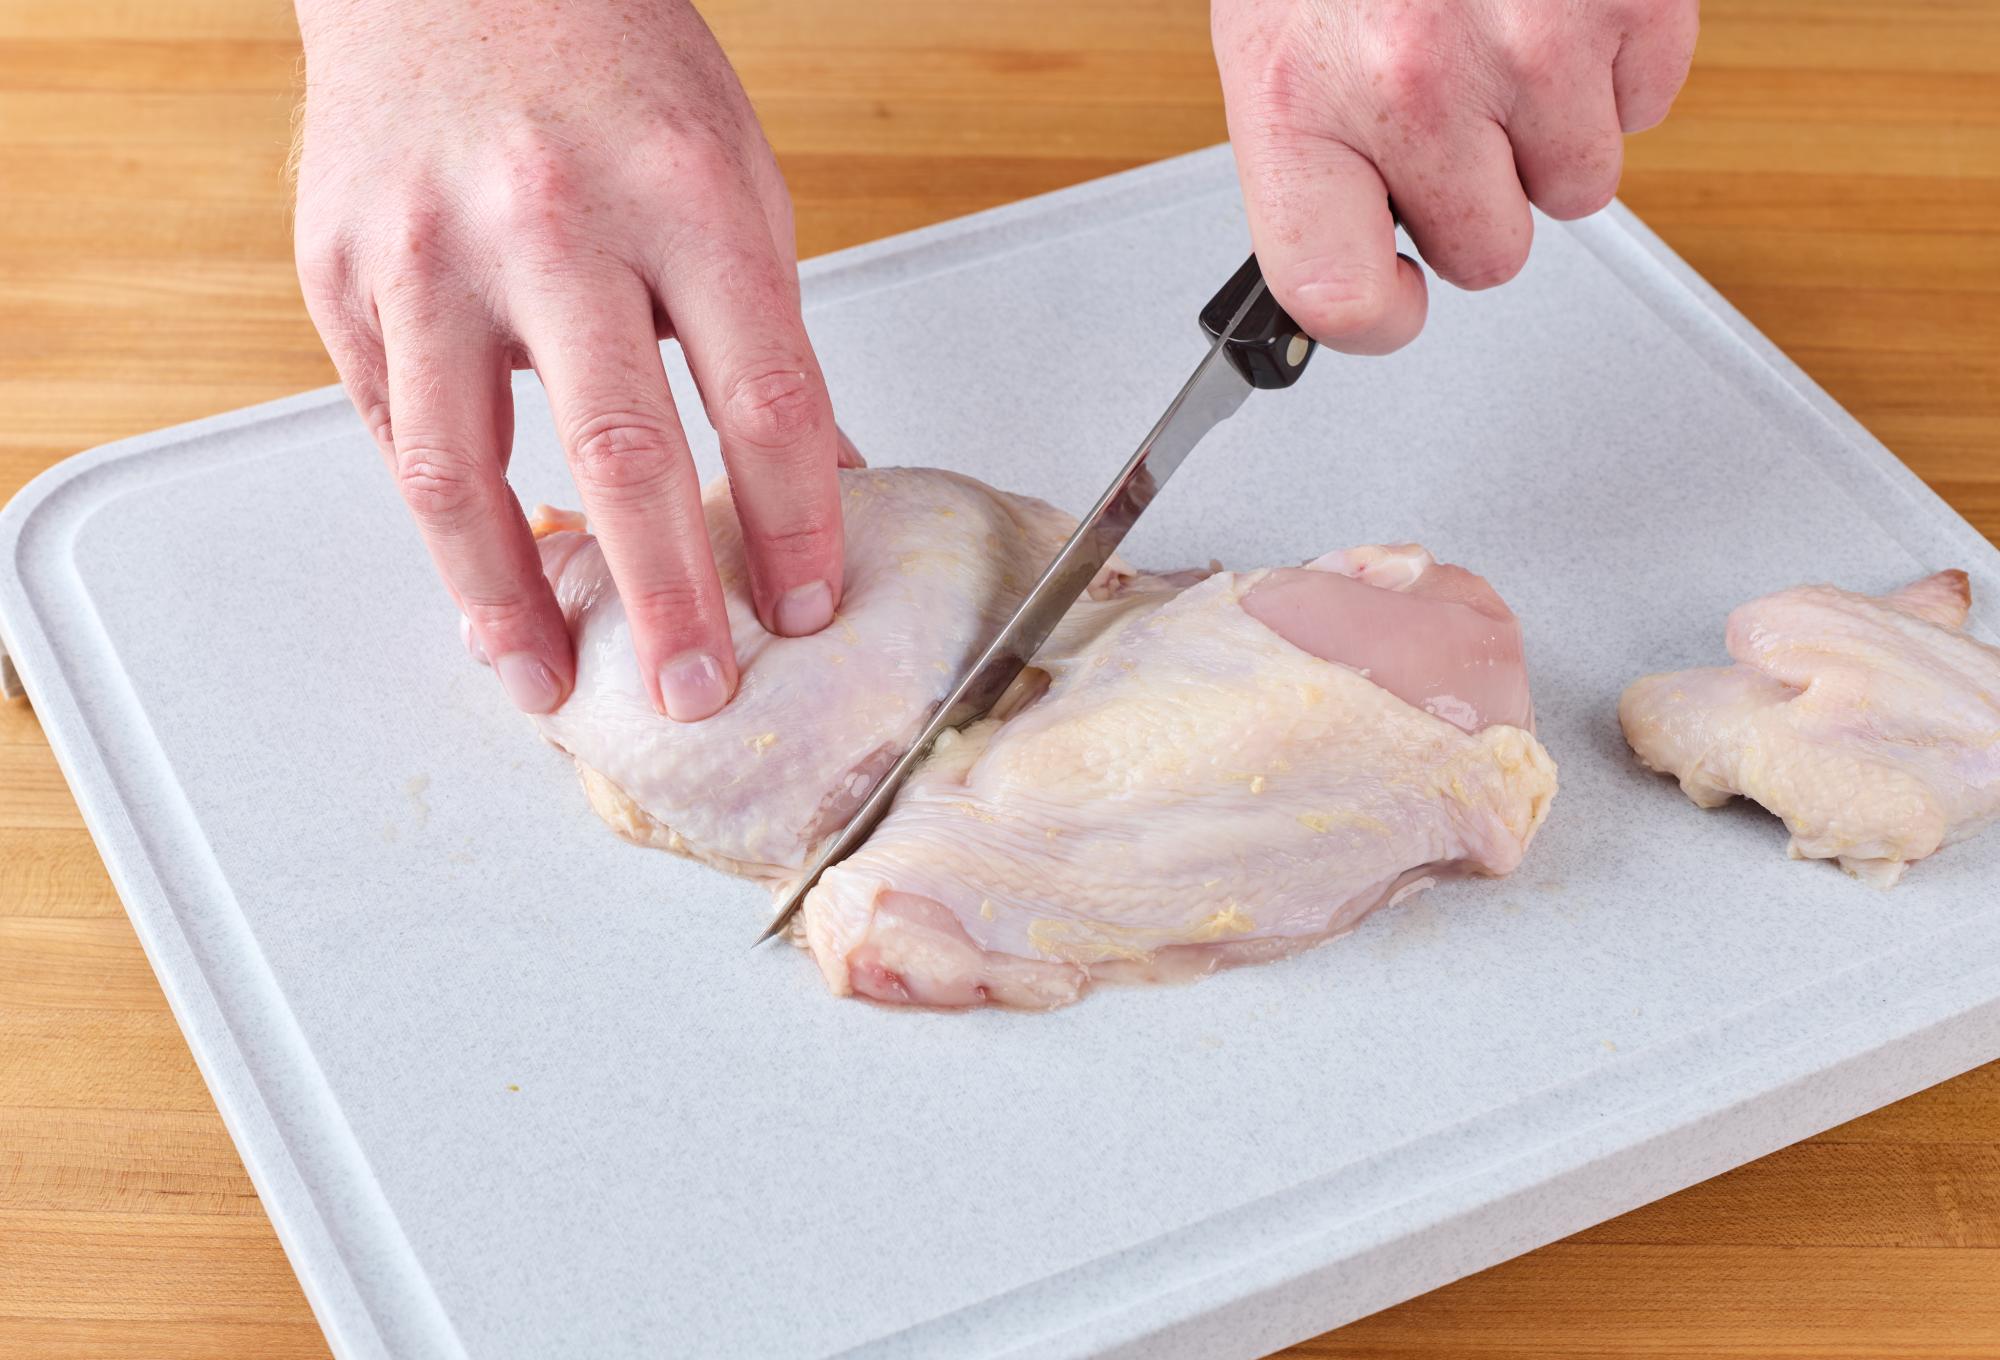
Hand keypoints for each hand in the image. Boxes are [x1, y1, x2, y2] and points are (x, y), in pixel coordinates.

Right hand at [293, 0, 847, 720]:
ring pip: (459, 469)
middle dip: (668, 598)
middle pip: (623, 448)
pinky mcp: (338, 273)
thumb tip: (815, 484)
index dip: (794, 523)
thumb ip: (764, 335)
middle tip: (696, 692)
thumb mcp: (733, 177)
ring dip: (509, 602)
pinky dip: (444, 522)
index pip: (763, 396)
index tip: (808, 609)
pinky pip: (393, 428)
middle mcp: (550, 220)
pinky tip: (484, 584)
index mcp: (682, 191)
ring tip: (548, 683)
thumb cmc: (610, 69)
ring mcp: (426, 248)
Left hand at [1213, 0, 1698, 352]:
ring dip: (1551, 129)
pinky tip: (1558, 6)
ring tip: (1502, 34)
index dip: (1379, 315)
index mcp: (1300, 99)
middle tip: (1451, 104)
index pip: (1335, 295)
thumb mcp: (1280, 36)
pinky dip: (1614, 66)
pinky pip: (1647, 105)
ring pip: (1580, 187)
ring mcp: (1530, 44)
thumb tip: (1362, 277)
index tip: (1395, 297)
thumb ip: (1315, 165)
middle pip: (1490, 254)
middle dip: (1479, 194)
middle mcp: (1411, 81)